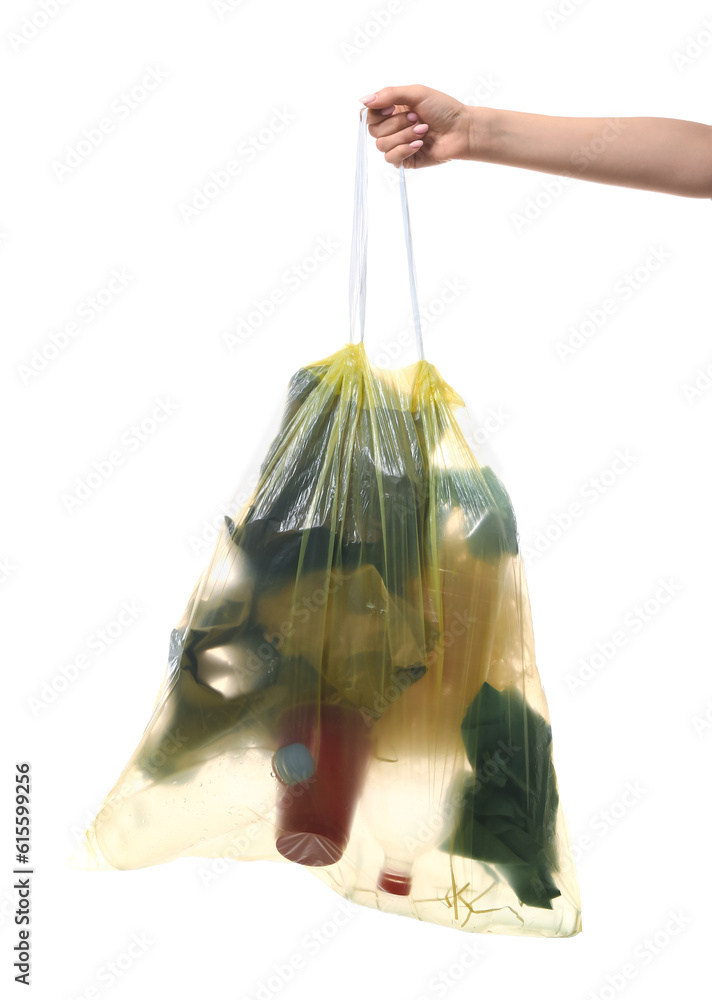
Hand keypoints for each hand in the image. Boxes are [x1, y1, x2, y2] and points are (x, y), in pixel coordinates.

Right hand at [360, 84, 478, 168]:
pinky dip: (404, 149)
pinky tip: (419, 144)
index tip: (392, 108)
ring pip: (382, 145)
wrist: (461, 130)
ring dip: (403, 136)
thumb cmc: (443, 109)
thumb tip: (363, 100)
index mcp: (393, 110)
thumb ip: (389, 94)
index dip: (376, 112)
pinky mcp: (405, 160)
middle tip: (416, 118)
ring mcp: (398, 145)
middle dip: (395, 124)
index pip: (369, 114)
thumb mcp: (416, 93)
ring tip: (423, 131)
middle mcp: (393, 127)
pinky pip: (391, 158)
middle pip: (373, 130)